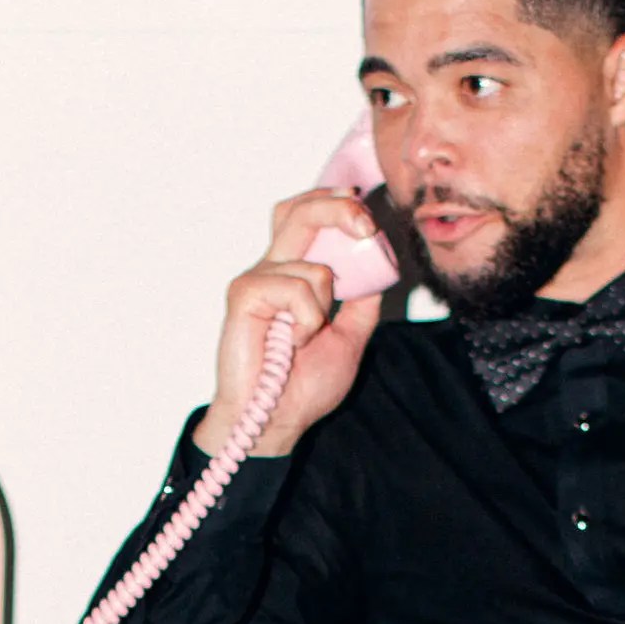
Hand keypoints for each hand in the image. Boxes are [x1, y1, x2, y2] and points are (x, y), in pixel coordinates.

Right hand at [194, 189, 387, 458]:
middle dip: (338, 208)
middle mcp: (272, 270)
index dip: (334, 202)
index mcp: (293, 275)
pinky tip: (292, 342)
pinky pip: (295, 289)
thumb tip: (380, 267)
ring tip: (307, 337)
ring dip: (325, 304)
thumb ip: (362, 302)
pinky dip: (307, 318)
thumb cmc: (302, 385)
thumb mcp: (349, 337)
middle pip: (299, 211)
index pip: (306, 216)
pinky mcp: (244, 296)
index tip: (366, 214)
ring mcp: (256, 281)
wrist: (275, 420)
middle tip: (365, 225)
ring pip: (312, 265)